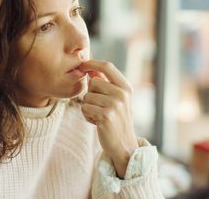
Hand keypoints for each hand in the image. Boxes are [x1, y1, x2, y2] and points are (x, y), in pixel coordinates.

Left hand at [79, 59, 137, 178]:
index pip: (107, 66)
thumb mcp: (115, 99)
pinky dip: (87, 116)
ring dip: (88, 107)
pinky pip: (85, 108)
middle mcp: (122, 94)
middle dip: (91, 93)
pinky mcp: (105, 116)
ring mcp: (115, 105)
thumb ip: (104, 83)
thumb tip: (89, 68)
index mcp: (126, 87)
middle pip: (93, 82)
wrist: (124, 145)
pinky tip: (97, 122)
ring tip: (99, 115)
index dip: (92, 63)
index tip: (82, 65)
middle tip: (99, 106)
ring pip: (87, 96)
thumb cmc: (117, 119)